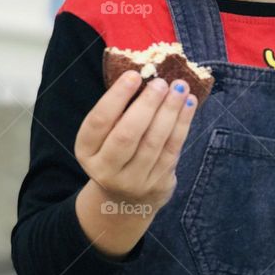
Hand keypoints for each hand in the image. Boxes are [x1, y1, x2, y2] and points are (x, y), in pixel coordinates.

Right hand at [75, 70, 197, 210]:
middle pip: (127, 135)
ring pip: (154, 142)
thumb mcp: (104, 136)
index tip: (134, 75)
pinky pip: (172, 150)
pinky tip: (189, 104)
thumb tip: (144, 75)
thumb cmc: (115, 152)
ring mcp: (133, 181)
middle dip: (147, 105)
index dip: (116, 97)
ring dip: (170, 112)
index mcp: (86, 151)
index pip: (99, 122)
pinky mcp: (158, 184)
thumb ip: (118, 111)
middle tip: (161, 82)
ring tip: (180, 87)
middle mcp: (106, 169)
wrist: (126, 199)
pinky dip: (182, 124)